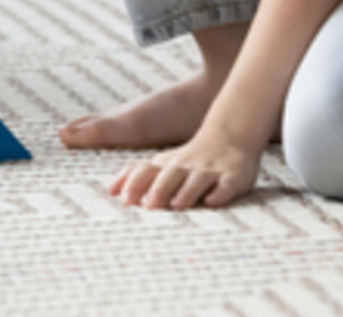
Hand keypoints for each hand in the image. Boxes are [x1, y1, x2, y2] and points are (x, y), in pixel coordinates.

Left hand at [110, 125, 266, 210]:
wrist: (229, 137)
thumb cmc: (188, 159)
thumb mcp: (163, 163)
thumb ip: (138, 175)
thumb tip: (110, 190)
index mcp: (167, 164)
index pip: (147, 170)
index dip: (135, 183)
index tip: (124, 199)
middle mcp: (186, 166)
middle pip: (170, 174)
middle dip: (159, 189)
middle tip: (149, 205)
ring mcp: (210, 170)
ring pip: (197, 179)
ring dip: (186, 191)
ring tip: (177, 205)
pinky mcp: (232, 177)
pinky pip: (226, 184)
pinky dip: (219, 193)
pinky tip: (212, 201)